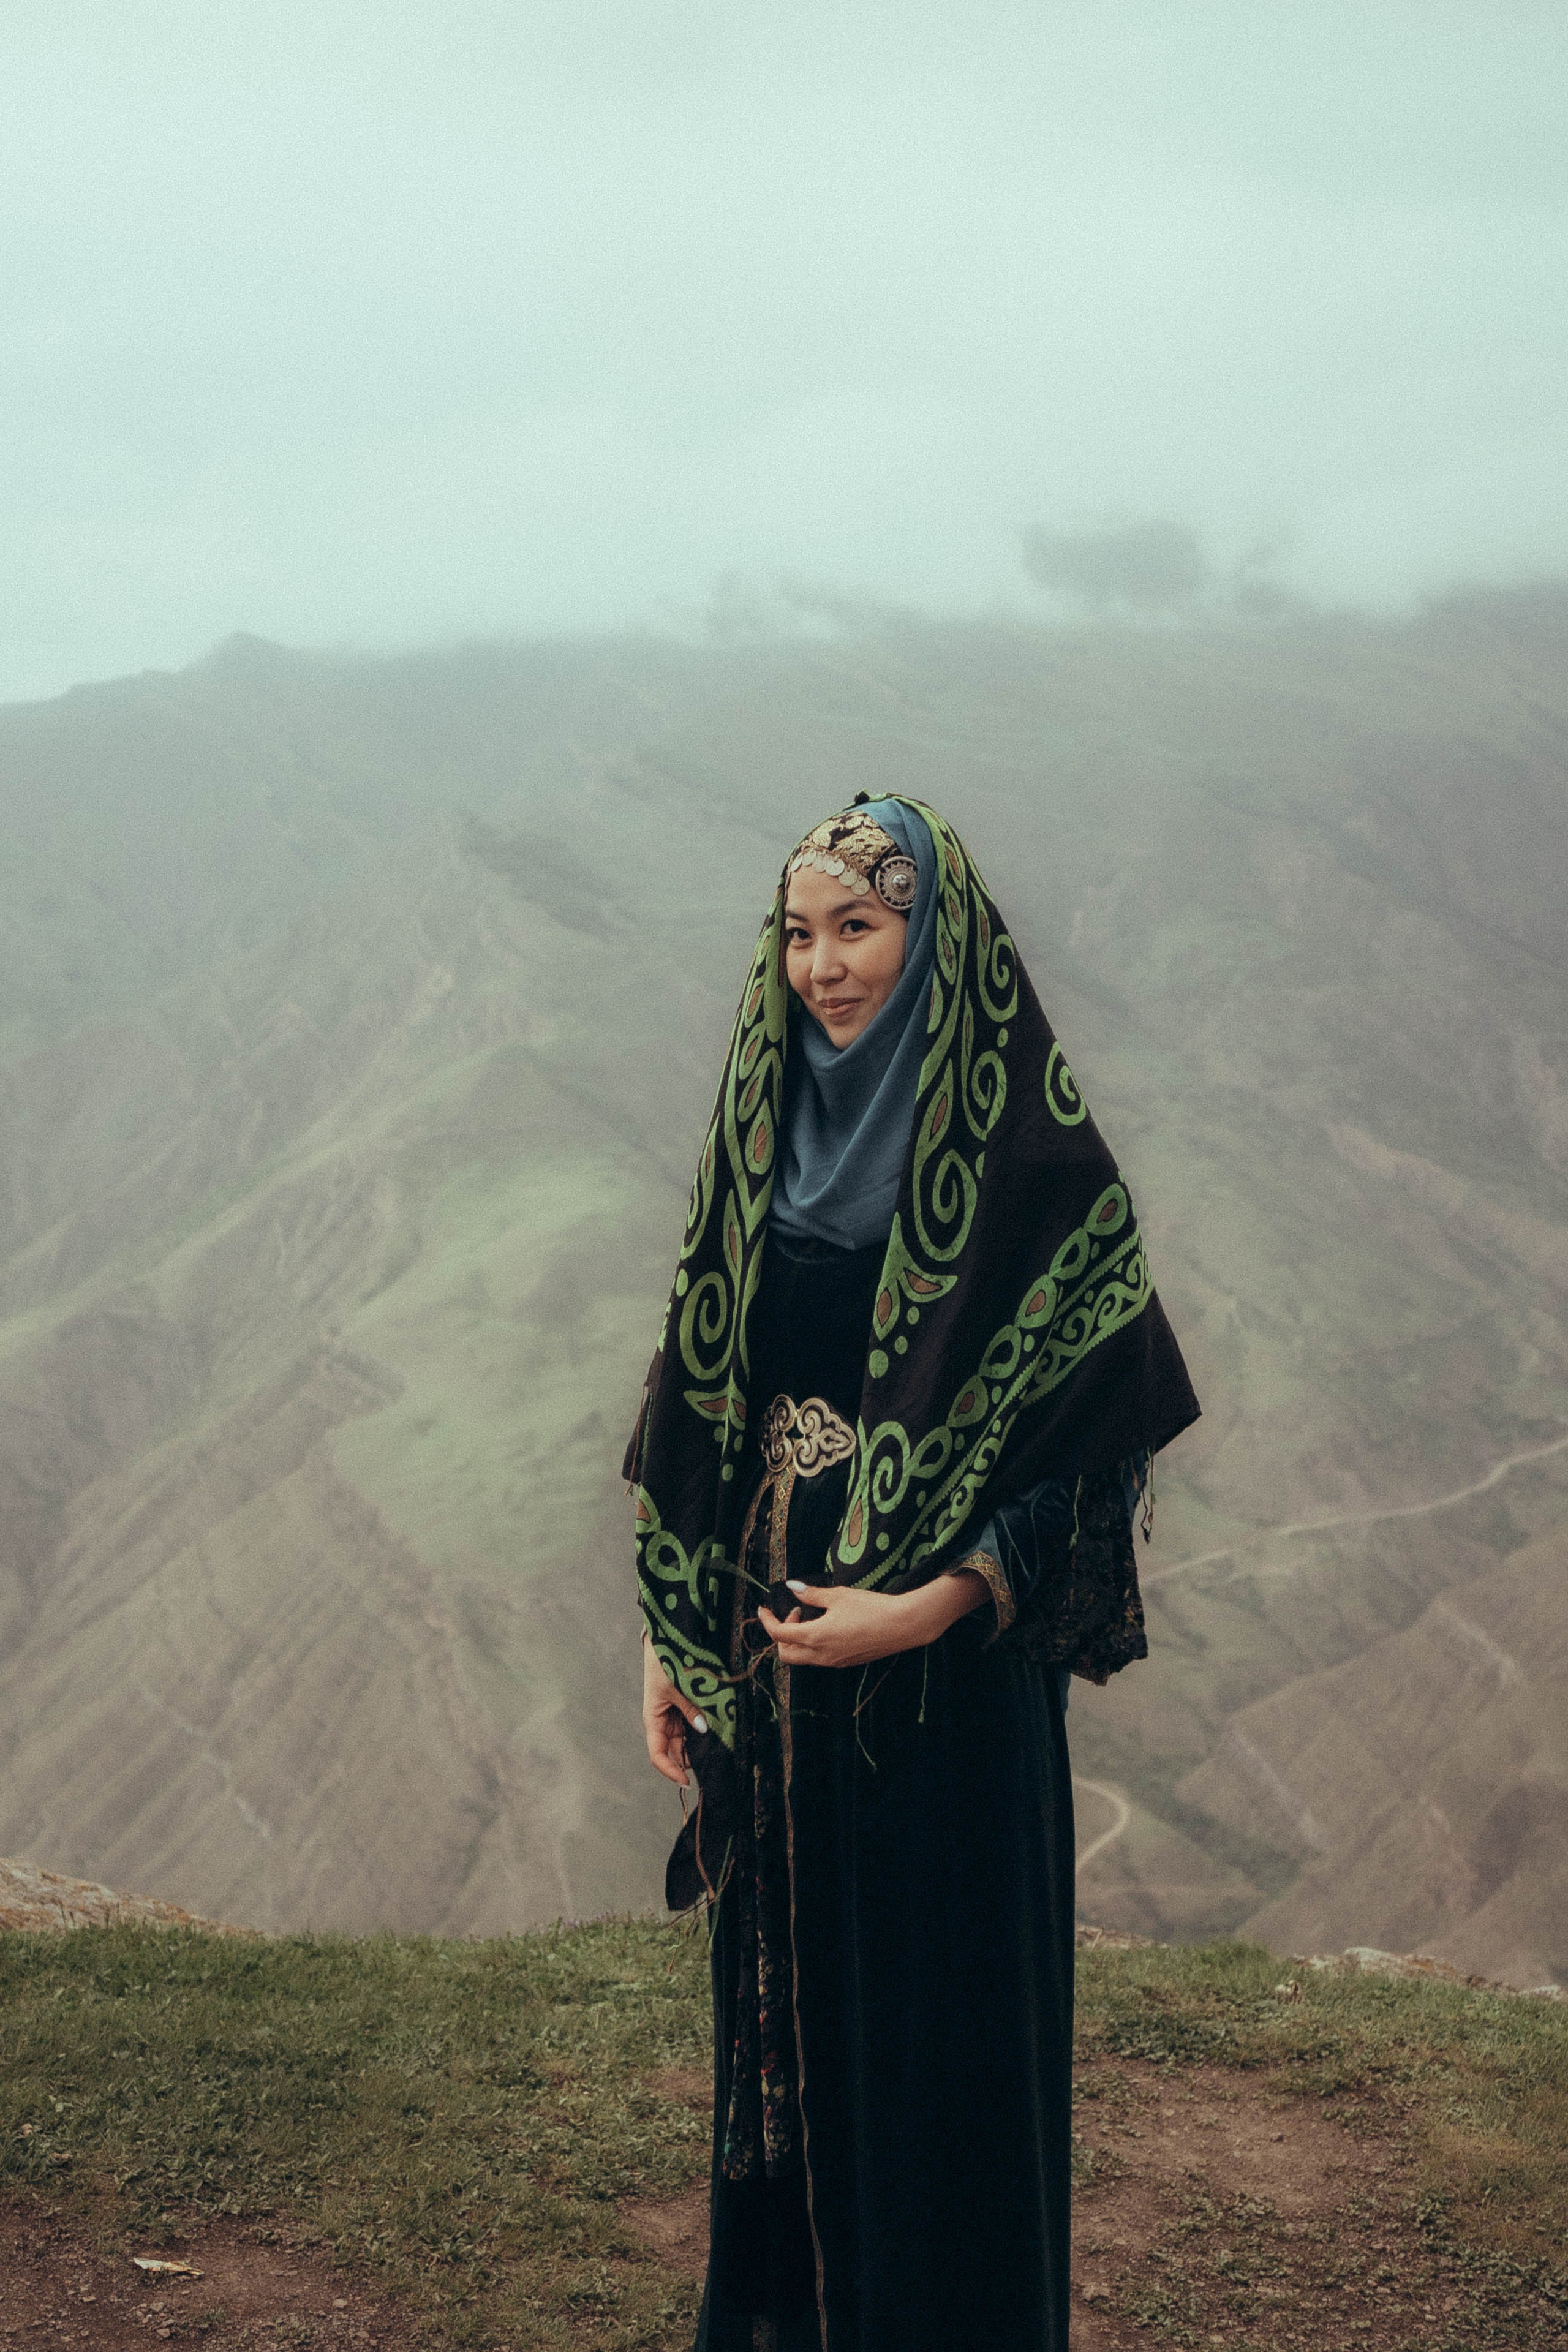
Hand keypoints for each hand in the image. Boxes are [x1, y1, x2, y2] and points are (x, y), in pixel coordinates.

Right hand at [642, 1632, 707, 1787]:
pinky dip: (706, 1729)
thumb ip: (690, 1708)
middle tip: (714, 1764)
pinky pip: (696, 1724)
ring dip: (702, 1744)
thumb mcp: (676, 1686)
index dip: (671, 1771)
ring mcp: (675, 1713)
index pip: (658, 1755)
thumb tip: (703, 1730)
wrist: (668, 1635)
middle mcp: (663, 1720)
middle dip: (692, 1759)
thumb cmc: (665, 1660)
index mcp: (653, 1718)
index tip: (688, 1782)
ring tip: (721, 1746)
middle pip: (676, 1750)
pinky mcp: (686, 1705)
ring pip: (688, 1740)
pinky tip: (720, 1729)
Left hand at [757, 1570, 988, 1668]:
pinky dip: (812, 1645)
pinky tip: (827, 1626)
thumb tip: (792, 1587)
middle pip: (786, 1654)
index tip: (763, 1608)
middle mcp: (821, 1655)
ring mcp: (834, 1662)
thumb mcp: (838, 1595)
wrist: (903, 1626)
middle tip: (793, 1613)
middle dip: (781, 1635)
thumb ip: (812, 1594)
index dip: (767, 1620)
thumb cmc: (871, 1607)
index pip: (779, 1634)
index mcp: (815, 1637)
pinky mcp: (846, 1663)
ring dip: (797, 1640)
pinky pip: (819, 1659)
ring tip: (811, 1617)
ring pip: (802, 1658)